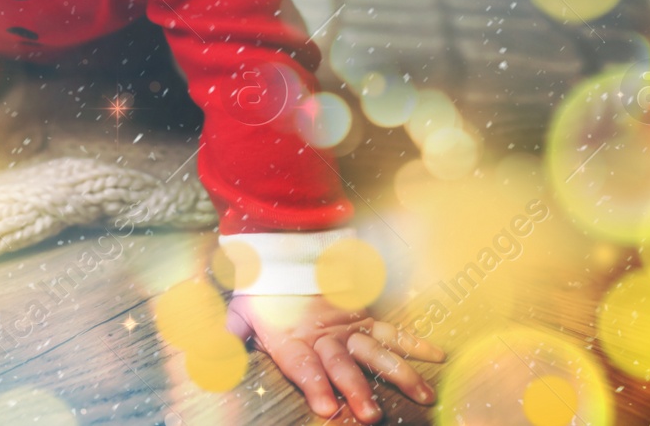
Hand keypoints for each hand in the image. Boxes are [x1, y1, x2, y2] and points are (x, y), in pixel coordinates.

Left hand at [226, 293, 443, 421]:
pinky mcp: (363, 315)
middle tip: (370, 413)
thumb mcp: (240, 307)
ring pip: (375, 351)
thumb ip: (231, 331)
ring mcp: (347, 325)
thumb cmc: (262, 284)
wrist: (285, 240)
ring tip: (421, 395)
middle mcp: (322, 334)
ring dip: (398, 374)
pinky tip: (436, 356)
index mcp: (291, 336)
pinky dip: (414, 342)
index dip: (314, 385)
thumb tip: (213, 351)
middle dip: (355, 389)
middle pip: (341, 365)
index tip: (327, 407)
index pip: (303, 365)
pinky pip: (391, 330)